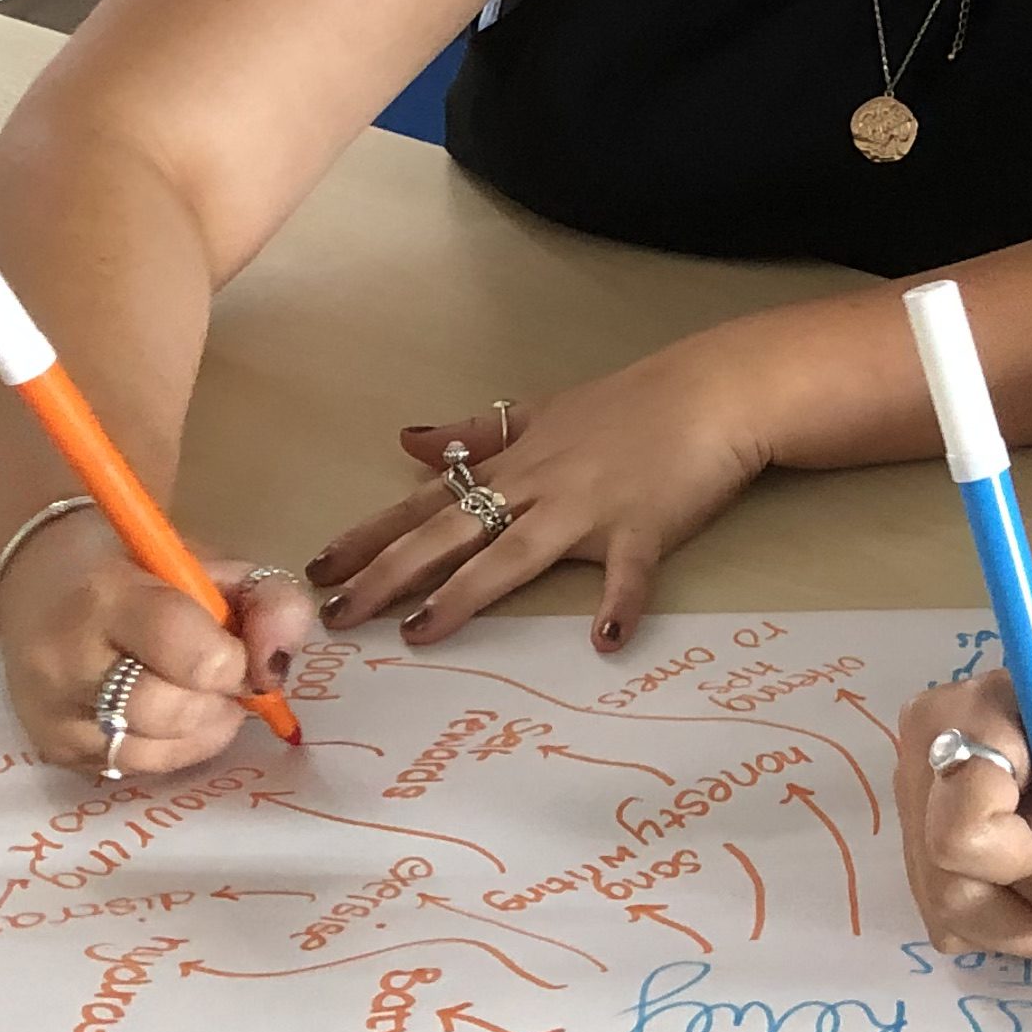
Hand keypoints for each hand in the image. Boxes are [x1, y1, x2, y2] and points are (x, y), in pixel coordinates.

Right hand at [0, 505, 320, 782]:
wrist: (37, 584)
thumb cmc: (137, 568)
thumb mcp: (209, 562)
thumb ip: (267, 599)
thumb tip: (279, 668)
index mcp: (107, 597)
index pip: (194, 657)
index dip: (236, 663)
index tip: (238, 650)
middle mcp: (67, 662)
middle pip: (175, 713)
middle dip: (216, 698)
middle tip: (216, 674)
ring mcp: (53, 715)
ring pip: (156, 753)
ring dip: (197, 728)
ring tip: (191, 692)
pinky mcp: (53, 752)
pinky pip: (134, 771)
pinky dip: (167, 748)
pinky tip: (162, 715)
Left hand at [303, 352, 772, 653]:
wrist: (714, 390)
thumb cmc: (634, 403)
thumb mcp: (544, 411)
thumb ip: (476, 434)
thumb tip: (409, 440)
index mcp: (515, 465)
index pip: (427, 505)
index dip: (370, 537)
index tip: (317, 567)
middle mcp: (539, 487)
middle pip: (450, 534)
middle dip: (388, 575)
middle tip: (337, 613)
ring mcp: (589, 508)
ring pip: (514, 554)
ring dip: (467, 593)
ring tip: (421, 631)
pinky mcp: (644, 527)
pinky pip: (628, 573)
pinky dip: (619, 605)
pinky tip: (604, 641)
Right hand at [892, 578, 1031, 967]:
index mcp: (969, 717)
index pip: (962, 836)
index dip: (1031, 871)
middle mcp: (922, 755)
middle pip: (948, 888)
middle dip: (1030, 909)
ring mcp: (913, 796)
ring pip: (946, 909)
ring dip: (1020, 917)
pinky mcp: (919, 830)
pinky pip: (947, 907)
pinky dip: (1002, 911)